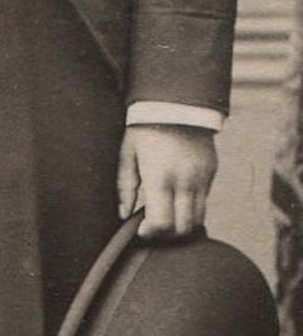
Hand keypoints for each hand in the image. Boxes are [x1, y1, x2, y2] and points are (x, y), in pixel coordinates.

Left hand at [117, 124, 217, 238]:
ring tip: (167, 215)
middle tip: (154, 227)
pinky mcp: (211, 171)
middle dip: (168, 234)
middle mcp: (184, 181)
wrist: (177, 101)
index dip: (151, 233)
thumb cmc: (145, 126)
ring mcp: (201, 177)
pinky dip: (192, 206)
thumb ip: (125, 186)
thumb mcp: (128, 153)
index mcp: (160, 177)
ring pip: (198, 218)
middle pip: (183, 228)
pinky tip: (178, 197)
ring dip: (182, 223)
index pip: (162, 223)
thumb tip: (124, 214)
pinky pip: (205, 200)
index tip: (142, 230)